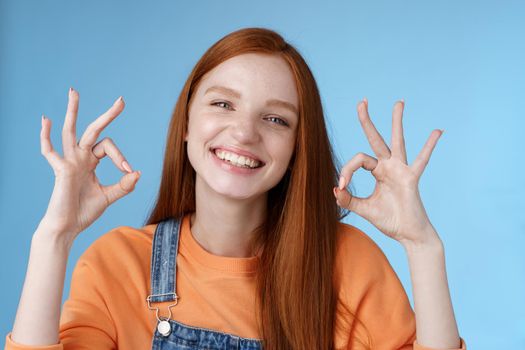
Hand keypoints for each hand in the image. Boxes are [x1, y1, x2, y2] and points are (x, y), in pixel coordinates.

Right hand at [38, 88, 140, 243]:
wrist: (67, 228)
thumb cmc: (84, 212)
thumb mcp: (108, 196)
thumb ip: (123, 186)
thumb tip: (137, 172)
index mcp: (90, 162)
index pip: (108, 147)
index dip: (121, 157)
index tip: (128, 171)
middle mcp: (79, 157)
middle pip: (93, 130)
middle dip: (107, 115)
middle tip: (122, 100)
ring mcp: (68, 162)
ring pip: (70, 131)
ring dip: (73, 111)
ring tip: (74, 91)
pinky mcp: (60, 170)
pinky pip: (50, 151)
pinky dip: (46, 136)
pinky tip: (45, 119)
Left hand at [333, 99, 442, 246]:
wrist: (408, 234)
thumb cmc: (389, 220)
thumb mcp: (364, 208)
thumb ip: (349, 199)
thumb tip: (334, 189)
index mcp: (377, 171)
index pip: (358, 160)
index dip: (346, 171)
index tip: (341, 187)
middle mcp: (388, 167)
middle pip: (376, 139)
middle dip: (367, 121)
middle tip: (362, 101)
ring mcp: (401, 170)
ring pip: (397, 141)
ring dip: (396, 122)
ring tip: (398, 103)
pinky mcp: (411, 179)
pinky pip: (421, 160)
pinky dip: (429, 146)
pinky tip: (437, 131)